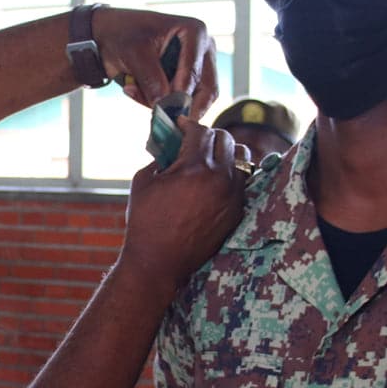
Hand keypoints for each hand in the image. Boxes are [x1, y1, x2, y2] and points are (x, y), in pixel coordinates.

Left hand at [96, 8, 218, 115]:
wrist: (110, 36)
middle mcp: (203, 49)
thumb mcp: (134, 53)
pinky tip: (136, 91)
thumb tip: (164, 105)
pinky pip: (184, 102)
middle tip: (160, 117)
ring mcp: (198, 66)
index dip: (180, 94)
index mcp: (195, 32)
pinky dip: (162, 104)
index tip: (162, 108)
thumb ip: (151, 79)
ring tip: (135, 92)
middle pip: (207, 89)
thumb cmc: (123, 34)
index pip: (194, 72)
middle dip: (181, 105)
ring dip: (168, 105)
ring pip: (197, 100)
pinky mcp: (187, 81)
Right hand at [120, 118, 247, 293]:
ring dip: (226, 152)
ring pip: (242, 158)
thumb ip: (160, 156)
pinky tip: (215, 181)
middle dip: (209, 136)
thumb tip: (171, 144)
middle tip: (195, 141)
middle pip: (225, 139)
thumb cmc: (146, 222)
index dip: (188, 124)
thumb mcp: (144, 181)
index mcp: (195, 168)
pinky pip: (243, 182)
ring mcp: (233, 196)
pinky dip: (231, 176)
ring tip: (211, 159)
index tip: (181, 126)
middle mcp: (220, 179)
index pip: (201, 130)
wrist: (159, 262)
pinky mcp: (237, 212)